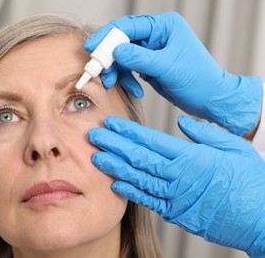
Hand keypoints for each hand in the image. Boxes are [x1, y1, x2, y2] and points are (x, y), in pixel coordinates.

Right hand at [84, 12, 262, 135]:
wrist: (210, 99)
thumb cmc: (199, 80)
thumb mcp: (168, 67)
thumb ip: (140, 58)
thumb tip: (116, 52)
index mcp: (164, 26)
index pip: (128, 26)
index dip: (107, 36)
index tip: (92, 47)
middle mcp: (156, 35)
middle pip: (121, 41)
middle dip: (110, 58)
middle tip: (101, 72)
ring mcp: (151, 50)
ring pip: (122, 57)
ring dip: (117, 72)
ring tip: (114, 85)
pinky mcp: (149, 65)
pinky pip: (129, 69)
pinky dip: (127, 80)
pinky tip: (136, 91)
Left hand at [88, 116, 264, 255]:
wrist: (260, 218)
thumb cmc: (251, 181)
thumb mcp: (233, 148)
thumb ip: (205, 134)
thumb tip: (182, 122)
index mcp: (190, 157)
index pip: (150, 140)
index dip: (128, 131)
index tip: (111, 123)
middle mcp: (177, 176)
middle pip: (138, 157)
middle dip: (113, 145)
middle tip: (94, 135)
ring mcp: (174, 196)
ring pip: (138, 178)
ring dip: (115, 167)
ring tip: (96, 156)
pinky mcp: (175, 212)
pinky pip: (147, 200)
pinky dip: (130, 192)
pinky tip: (115, 184)